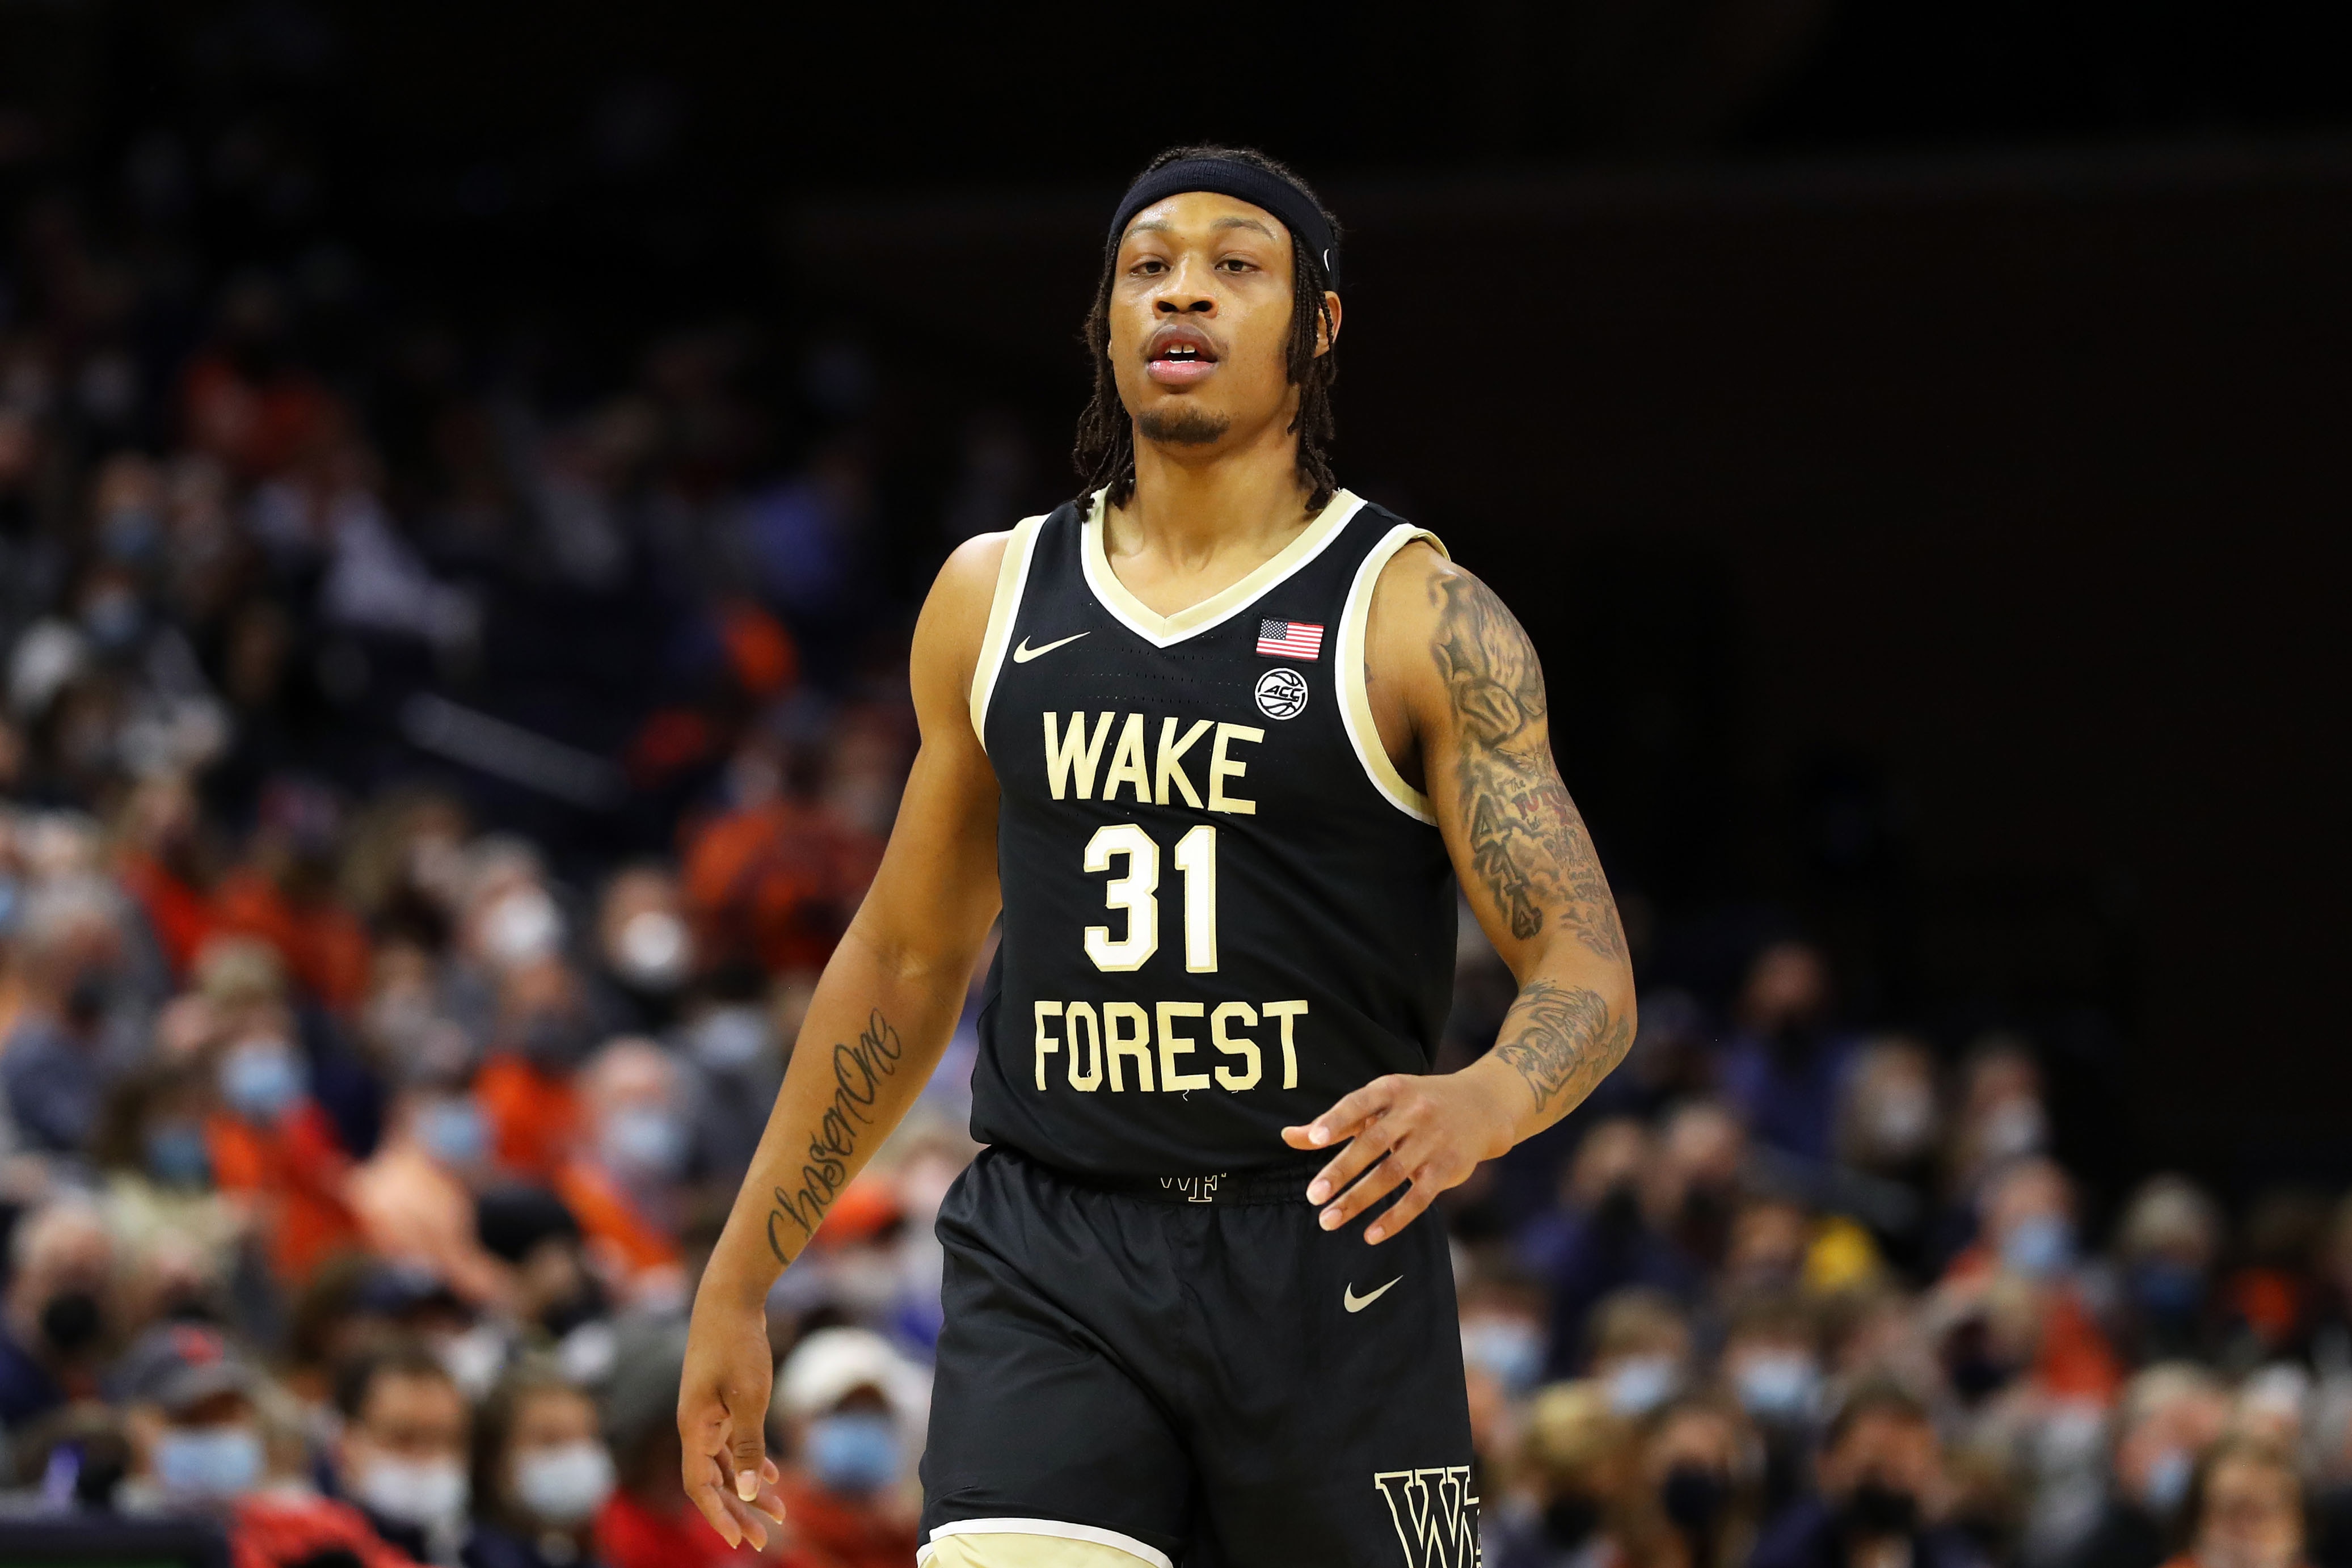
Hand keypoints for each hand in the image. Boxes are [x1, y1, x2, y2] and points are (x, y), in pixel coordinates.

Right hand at [678, 1282, 790, 1548]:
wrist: (730, 1299)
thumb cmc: (738, 1345)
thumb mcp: (749, 1399)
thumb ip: (748, 1446)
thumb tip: (749, 1493)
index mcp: (694, 1429)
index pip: (699, 1487)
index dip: (718, 1516)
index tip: (740, 1541)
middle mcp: (694, 1427)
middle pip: (712, 1483)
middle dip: (737, 1512)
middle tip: (765, 1540)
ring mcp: (706, 1414)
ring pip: (725, 1465)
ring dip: (748, 1490)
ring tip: (778, 1514)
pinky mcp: (719, 1402)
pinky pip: (731, 1444)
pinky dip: (750, 1462)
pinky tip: (772, 1478)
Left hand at [1282, 1067, 1516, 1242]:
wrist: (1481, 1106)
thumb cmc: (1415, 1105)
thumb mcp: (1379, 1103)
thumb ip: (1336, 1122)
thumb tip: (1288, 1137)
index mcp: (1391, 1090)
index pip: (1359, 1103)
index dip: (1337, 1120)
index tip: (1314, 1138)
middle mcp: (1413, 1112)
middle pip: (1373, 1143)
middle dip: (1341, 1170)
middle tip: (1313, 1196)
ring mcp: (1432, 1140)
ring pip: (1392, 1173)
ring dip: (1359, 1199)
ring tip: (1328, 1220)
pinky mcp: (1448, 1168)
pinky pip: (1419, 1197)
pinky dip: (1395, 1218)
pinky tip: (1370, 1234)